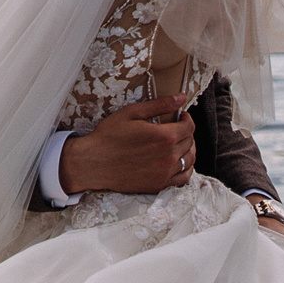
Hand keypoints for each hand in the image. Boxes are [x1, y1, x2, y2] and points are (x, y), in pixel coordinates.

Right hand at [60, 94, 195, 195]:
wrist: (94, 163)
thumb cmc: (110, 136)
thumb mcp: (132, 113)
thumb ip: (160, 105)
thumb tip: (181, 97)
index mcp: (165, 136)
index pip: (189, 127)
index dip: (187, 119)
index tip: (181, 117)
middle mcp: (169, 156)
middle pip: (189, 142)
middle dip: (185, 133)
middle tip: (176, 129)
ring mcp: (165, 173)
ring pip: (189, 160)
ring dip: (187, 150)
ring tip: (178, 144)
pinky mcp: (159, 185)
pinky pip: (183, 178)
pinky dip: (185, 169)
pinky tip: (178, 162)